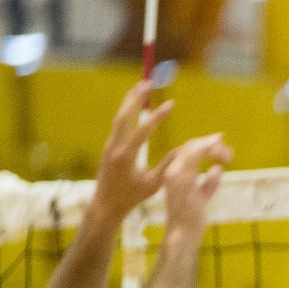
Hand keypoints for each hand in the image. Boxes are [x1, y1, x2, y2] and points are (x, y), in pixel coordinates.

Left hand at [91, 80, 176, 224]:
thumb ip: (167, 166)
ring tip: (141, 86)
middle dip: (136, 98)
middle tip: (148, 82)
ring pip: (119, 117)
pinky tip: (133, 104)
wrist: (105, 204)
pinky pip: (118, 124)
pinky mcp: (109, 146)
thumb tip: (183, 150)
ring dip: (130, 100)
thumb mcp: (153, 184)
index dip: (158, 116)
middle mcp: (115, 147)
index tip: (170, 103)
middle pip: (124, 116)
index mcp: (126, 156)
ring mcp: (110, 145)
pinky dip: (127, 111)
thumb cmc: (132, 197)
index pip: (143, 130)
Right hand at [157, 134, 230, 251]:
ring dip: (213, 146)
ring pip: (192, 147)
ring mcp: (175, 174)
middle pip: (191, 146)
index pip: (189, 151)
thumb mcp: (202, 197)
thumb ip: (209, 183)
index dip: (206, 146)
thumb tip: (218, 168)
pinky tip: (217, 143)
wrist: (182, 234)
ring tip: (228, 154)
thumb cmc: (190, 219)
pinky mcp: (182, 179)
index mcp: (175, 173)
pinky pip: (193, 156)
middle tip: (229, 153)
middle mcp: (172, 171)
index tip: (223, 148)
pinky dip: (205, 147)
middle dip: (212, 145)